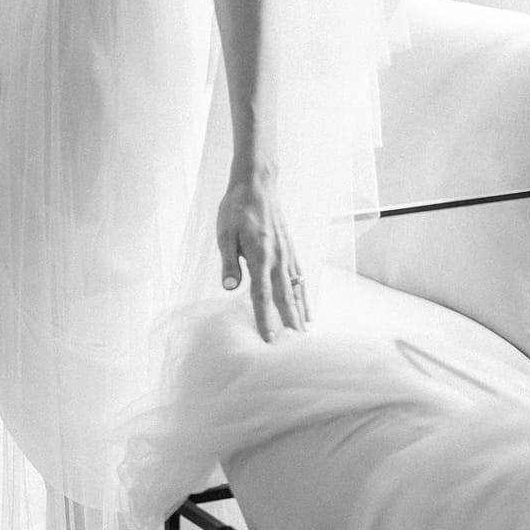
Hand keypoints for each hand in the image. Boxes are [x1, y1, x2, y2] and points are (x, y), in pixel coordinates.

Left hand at [216, 177, 307, 341]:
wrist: (257, 184)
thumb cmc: (236, 208)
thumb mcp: (224, 233)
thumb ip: (229, 262)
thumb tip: (230, 288)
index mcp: (259, 255)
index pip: (261, 294)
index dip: (265, 318)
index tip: (269, 339)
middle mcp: (277, 257)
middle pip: (284, 296)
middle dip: (289, 321)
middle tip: (296, 346)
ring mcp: (287, 252)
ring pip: (296, 287)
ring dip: (300, 310)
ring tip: (305, 332)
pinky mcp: (290, 248)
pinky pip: (299, 275)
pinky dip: (303, 292)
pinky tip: (305, 304)